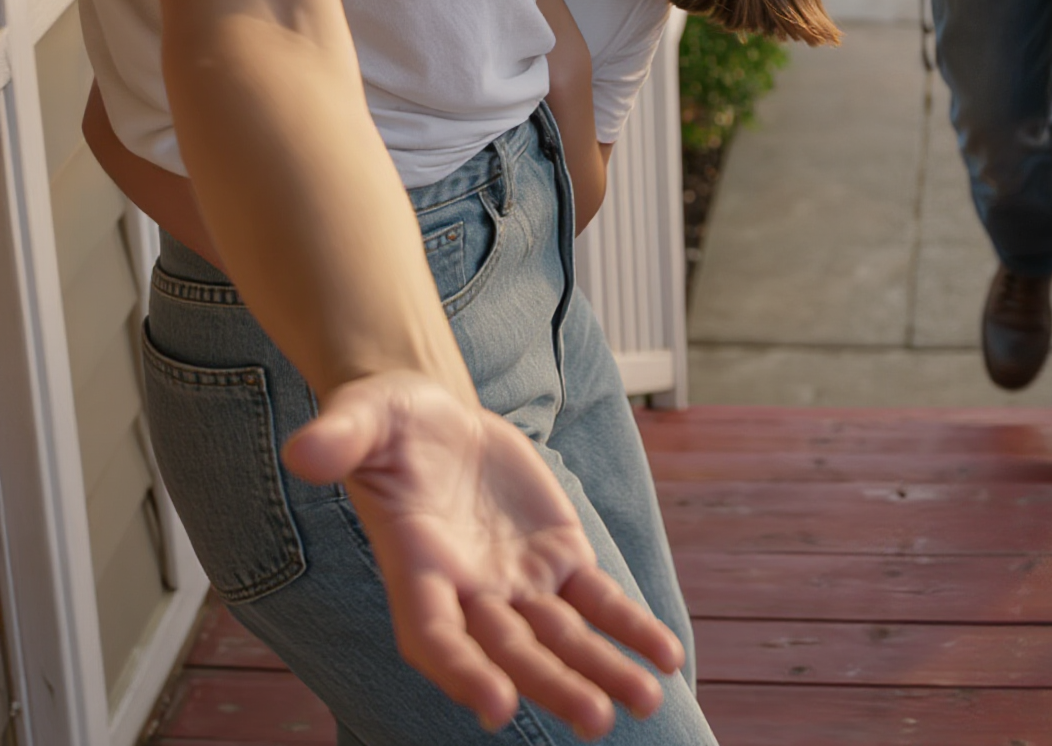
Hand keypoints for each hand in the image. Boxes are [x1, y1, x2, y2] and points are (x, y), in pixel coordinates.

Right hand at [284, 372, 682, 735]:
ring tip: (647, 702)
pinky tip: (666, 656)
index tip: (498, 708)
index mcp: (416, 568)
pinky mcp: (557, 555)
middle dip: (553, 685)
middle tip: (596, 721)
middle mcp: (469, 591)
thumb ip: (339, 438)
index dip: (463, 672)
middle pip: (512, 651)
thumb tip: (304, 452)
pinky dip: (629, 626)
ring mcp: (517, 579)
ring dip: (602, 669)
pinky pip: (598, 599)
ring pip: (563, 636)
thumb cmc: (385, 424)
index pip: (436, 636)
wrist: (433, 422)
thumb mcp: (362, 417)